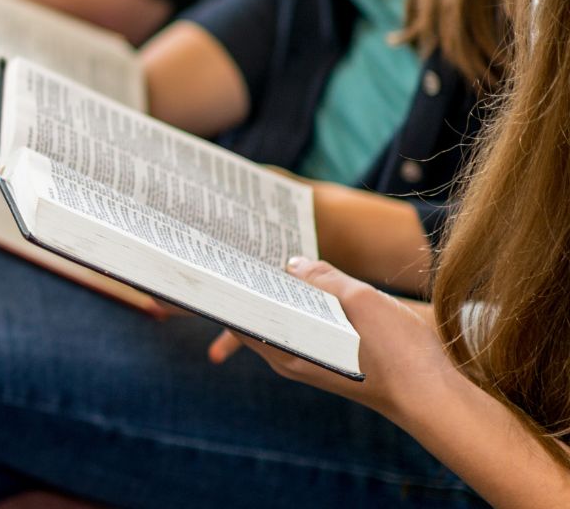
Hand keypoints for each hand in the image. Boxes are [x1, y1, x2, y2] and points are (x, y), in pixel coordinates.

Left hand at [206, 257, 458, 419]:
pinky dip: (296, 306)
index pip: (237, 315)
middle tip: (240, 251)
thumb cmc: (398, 352)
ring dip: (274, 294)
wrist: (433, 397)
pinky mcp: (326, 362)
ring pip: (279, 321)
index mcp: (286, 349)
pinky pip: (300, 328)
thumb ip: (323, 279)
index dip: (227, 287)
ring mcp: (307, 362)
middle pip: (254, 317)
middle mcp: (289, 360)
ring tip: (269, 261)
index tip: (215, 260)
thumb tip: (293, 265)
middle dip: (247, 286)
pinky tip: (305, 286)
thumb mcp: (360, 300)